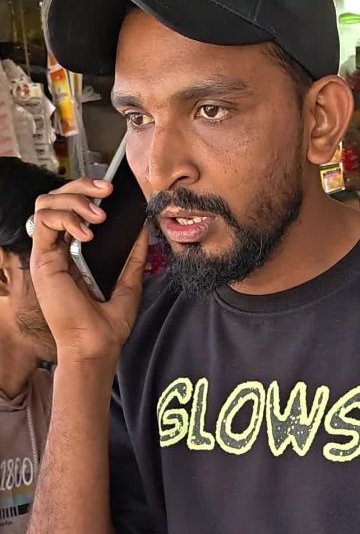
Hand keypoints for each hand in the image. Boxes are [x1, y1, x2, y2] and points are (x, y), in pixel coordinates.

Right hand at [30, 178, 147, 363]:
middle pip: (56, 198)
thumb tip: (143, 228)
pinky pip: (43, 221)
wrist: (96, 346)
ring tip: (99, 216)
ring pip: (45, 204)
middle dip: (81, 186)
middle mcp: (57, 250)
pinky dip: (66, 218)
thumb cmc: (107, 325)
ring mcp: (47, 254)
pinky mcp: (42, 261)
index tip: (113, 191)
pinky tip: (87, 234)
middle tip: (107, 190)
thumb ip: (133, 256)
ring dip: (74, 200)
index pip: (71, 208)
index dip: (87, 192)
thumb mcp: (129, 283)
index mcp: (73, 253)